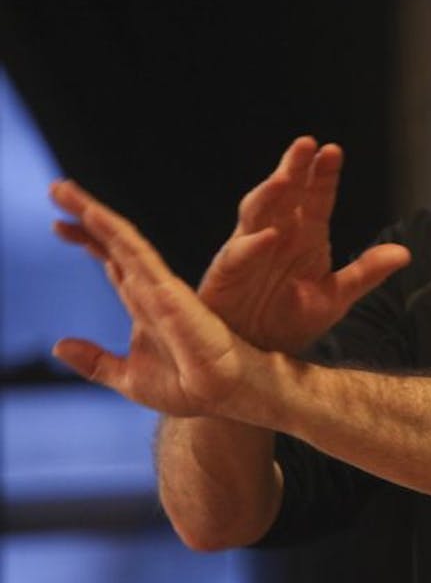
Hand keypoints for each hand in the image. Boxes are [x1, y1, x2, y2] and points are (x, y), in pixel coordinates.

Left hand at [49, 180, 261, 417]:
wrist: (221, 395)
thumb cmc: (186, 387)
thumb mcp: (128, 377)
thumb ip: (94, 361)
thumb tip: (59, 345)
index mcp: (144, 303)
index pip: (112, 261)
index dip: (87, 240)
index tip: (57, 223)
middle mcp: (151, 287)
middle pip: (113, 242)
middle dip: (85, 214)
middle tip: (56, 186)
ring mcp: (158, 285)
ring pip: (120, 239)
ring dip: (91, 212)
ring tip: (62, 189)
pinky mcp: (167, 289)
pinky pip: (136, 254)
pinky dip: (113, 232)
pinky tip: (93, 214)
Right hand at [68, 136, 408, 352]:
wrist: (259, 353)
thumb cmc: (292, 319)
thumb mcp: (337, 297)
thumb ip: (366, 272)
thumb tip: (405, 253)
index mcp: (306, 234)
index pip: (317, 197)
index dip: (324, 175)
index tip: (334, 150)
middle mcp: (277, 234)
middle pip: (286, 194)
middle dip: (295, 168)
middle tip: (306, 143)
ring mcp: (250, 250)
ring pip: (258, 214)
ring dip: (270, 194)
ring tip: (286, 177)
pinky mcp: (228, 274)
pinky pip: (239, 255)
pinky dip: (253, 245)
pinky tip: (268, 235)